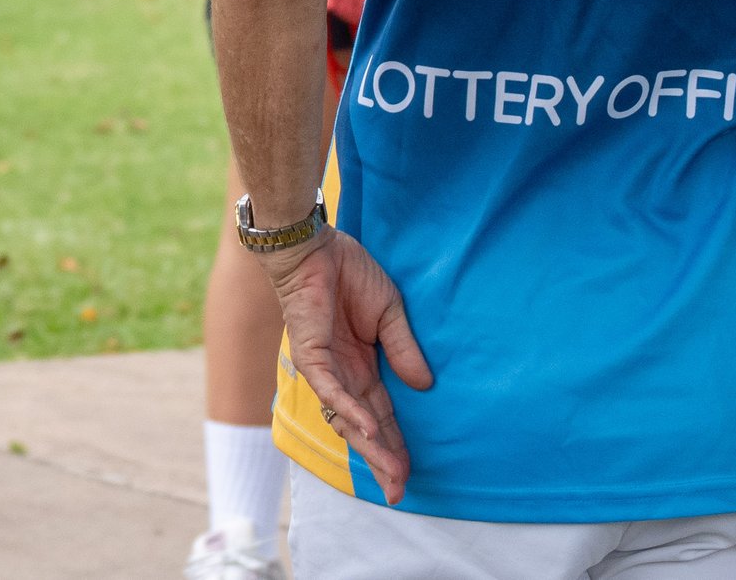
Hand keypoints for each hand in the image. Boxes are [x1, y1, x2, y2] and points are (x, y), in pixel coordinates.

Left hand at [261, 226, 433, 504]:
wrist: (315, 245)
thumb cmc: (349, 273)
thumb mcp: (390, 312)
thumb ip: (403, 349)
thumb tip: (424, 386)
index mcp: (361, 365)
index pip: (381, 413)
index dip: (395, 444)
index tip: (409, 474)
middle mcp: (342, 374)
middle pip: (364, 426)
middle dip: (382, 458)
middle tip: (400, 490)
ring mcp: (325, 367)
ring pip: (347, 417)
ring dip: (369, 444)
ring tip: (391, 472)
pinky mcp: (311, 354)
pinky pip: (331, 388)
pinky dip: (350, 409)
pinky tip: (370, 429)